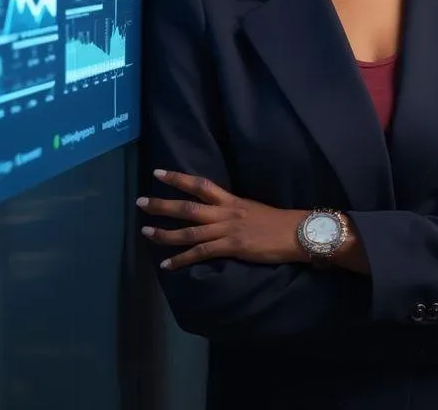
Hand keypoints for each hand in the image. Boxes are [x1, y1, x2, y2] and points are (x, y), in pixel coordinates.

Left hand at [138, 170, 306, 270]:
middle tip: (141, 201)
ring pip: (189, 231)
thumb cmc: (277, 221)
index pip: (200, 184)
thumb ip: (233, 210)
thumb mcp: (253, 208)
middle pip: (188, 206)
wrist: (296, 232)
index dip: (178, 178)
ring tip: (146, 231)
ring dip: (165, 233)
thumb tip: (217, 213)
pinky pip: (200, 253)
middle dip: (163, 204)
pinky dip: (181, 259)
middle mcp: (226, 212)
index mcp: (232, 200)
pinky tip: (166, 264)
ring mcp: (227, 230)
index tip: (158, 173)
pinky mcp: (231, 247)